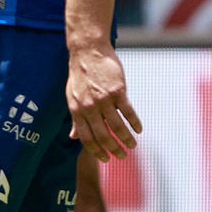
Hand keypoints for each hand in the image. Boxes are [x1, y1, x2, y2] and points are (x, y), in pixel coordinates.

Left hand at [66, 42, 141, 161]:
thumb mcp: (71, 97)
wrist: (88, 51)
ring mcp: (104, 99)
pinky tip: (139, 129)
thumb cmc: (80, 75)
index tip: (105, 159)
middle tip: (122, 156)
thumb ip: (75, 118)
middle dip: (114, 149)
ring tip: (133, 145)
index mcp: (76, 110)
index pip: (86, 138)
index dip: (96, 151)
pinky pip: (128, 112)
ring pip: (117, 126)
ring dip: (127, 139)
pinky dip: (135, 123)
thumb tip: (73, 137)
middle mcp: (89, 107)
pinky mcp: (117, 91)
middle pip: (103, 135)